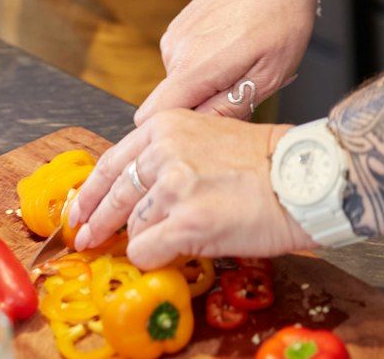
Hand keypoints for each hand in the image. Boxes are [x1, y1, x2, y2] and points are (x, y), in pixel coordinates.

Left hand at [69, 110, 307, 267]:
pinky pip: (148, 250)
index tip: (83, 207)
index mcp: (167, 126)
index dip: (93, 190)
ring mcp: (174, 186)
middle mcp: (164, 151)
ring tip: (162, 241)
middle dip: (97, 221)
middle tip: (87, 237)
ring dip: (144, 239)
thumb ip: (169, 155)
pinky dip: (155, 257)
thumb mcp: (206, 136)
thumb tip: (138, 189)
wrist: (301, 176)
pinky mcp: (186, 222)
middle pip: (115, 194)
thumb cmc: (265, 161)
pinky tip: (171, 252)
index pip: (113, 160)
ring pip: (133, 226)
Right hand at [134, 0, 320, 123]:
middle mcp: (175, 50)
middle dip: (202, 107)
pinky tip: (234, 48)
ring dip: (206, 84)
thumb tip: (202, 133)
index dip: (173, 134)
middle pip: (172, 103)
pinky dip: (205, 63)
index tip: (202, 135)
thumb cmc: (281, 18)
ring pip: (180, 82)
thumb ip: (229, 109)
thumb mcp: (269, 75)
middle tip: (242, 91)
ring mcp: (175, 34)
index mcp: (194, 67)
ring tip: (243, 65)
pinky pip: (184, 60)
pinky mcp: (179, 24)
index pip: (153, 118)